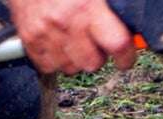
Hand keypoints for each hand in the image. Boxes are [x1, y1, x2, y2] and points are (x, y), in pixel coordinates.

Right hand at [8, 0, 135, 74]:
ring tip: (71, 35)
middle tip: (92, 39)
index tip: (125, 58)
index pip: (117, 44)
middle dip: (96, 55)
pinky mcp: (30, 39)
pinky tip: (56, 39)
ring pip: (71, 68)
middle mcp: (66, 21)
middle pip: (93, 63)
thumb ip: (112, 8)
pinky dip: (55, 57)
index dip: (126, 55)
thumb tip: (132, 28)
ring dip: (75, 57)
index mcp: (87, 5)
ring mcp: (46, 32)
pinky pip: (50, 66)